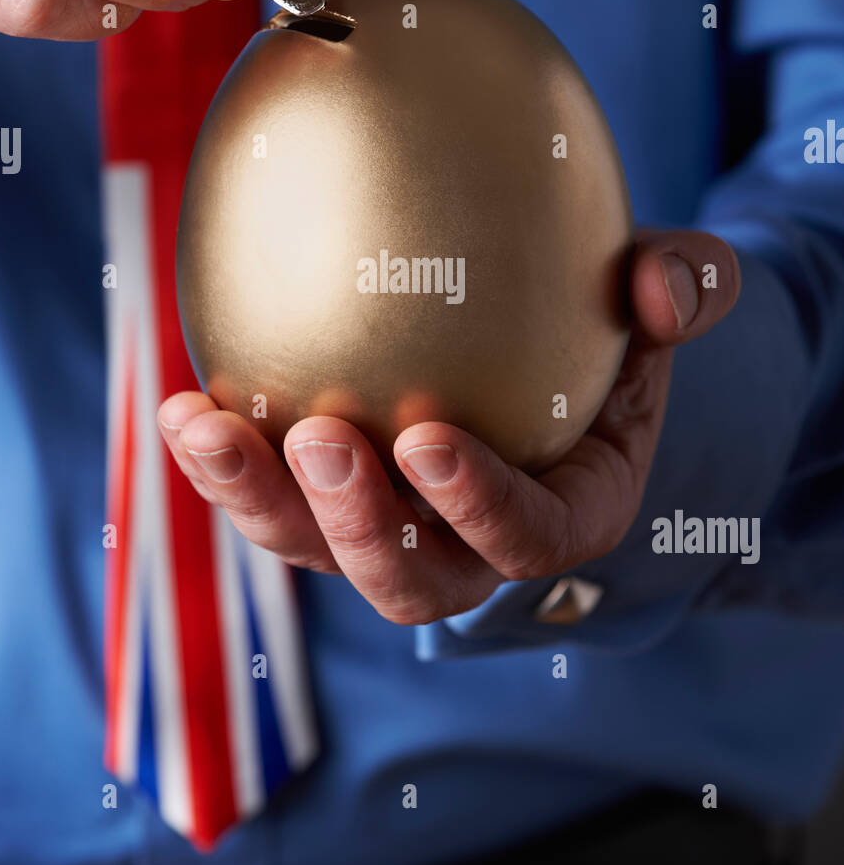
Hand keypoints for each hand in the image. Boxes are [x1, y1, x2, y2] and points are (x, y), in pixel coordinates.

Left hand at [159, 229, 739, 624]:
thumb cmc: (605, 325)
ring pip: (319, 553)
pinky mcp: (323, 501)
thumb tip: (659, 287)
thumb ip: (684, 285)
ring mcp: (389, 530)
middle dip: (362, 524)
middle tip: (321, 438)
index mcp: (564, 511)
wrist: (537, 346)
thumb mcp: (660, 297)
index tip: (430, 438)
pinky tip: (181, 405)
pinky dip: (221, 465)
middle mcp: (468, 546)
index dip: (479, 507)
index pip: (528, 537)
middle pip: (411, 579)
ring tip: (206, 427)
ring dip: (259, 501)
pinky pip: (268, 503)